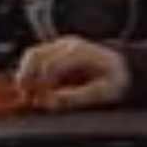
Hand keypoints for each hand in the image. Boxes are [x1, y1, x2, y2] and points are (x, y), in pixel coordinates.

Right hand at [14, 36, 129, 110]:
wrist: (121, 66)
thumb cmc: (114, 80)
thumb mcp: (103, 92)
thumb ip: (77, 97)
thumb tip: (50, 102)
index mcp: (80, 53)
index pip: (51, 66)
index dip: (42, 85)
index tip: (41, 102)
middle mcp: (68, 44)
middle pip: (36, 56)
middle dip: (27, 78)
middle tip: (28, 99)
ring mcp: (61, 45)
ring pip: (32, 54)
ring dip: (25, 74)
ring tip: (27, 95)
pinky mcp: (56, 50)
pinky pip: (35, 57)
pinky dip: (29, 72)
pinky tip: (32, 88)